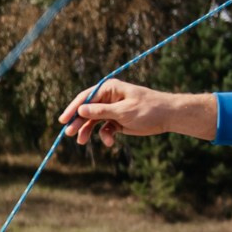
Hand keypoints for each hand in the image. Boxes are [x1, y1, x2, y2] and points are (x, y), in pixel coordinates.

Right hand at [57, 79, 216, 146]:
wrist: (168, 117)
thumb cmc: (148, 109)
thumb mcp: (123, 111)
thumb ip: (101, 111)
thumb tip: (81, 110)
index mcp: (109, 89)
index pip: (86, 98)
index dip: (73, 108)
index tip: (63, 120)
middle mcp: (108, 98)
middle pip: (87, 110)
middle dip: (78, 122)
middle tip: (69, 133)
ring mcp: (112, 110)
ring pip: (93, 121)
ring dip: (87, 131)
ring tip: (81, 142)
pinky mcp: (117, 121)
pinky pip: (104, 129)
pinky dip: (105, 135)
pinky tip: (110, 142)